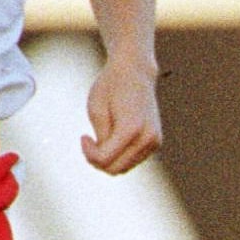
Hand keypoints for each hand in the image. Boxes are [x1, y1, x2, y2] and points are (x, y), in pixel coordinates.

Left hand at [80, 57, 161, 174]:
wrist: (135, 71)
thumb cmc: (111, 87)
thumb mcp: (96, 111)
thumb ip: (101, 139)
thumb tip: (106, 161)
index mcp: (132, 129)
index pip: (104, 159)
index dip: (88, 153)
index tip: (83, 136)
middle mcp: (148, 138)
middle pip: (115, 169)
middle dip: (97, 160)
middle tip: (89, 141)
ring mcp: (154, 141)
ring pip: (124, 167)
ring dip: (109, 159)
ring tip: (100, 139)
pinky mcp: (155, 142)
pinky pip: (132, 160)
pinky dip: (119, 155)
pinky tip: (113, 138)